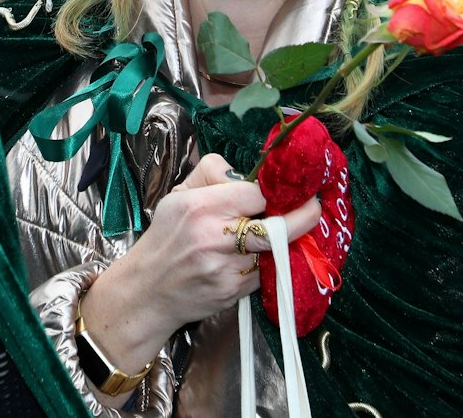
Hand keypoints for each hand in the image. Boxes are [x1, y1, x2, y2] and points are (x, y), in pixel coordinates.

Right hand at [78, 153, 319, 391]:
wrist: (148, 292)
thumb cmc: (166, 237)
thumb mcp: (177, 195)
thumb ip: (212, 173)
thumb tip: (248, 171)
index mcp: (200, 207)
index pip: (255, 192)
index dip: (272, 191)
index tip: (286, 188)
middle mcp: (214, 238)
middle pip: (275, 226)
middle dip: (303, 217)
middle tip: (314, 208)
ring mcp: (226, 269)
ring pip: (275, 251)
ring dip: (285, 241)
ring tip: (290, 230)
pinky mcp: (234, 292)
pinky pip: (265, 273)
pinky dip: (269, 263)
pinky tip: (263, 256)